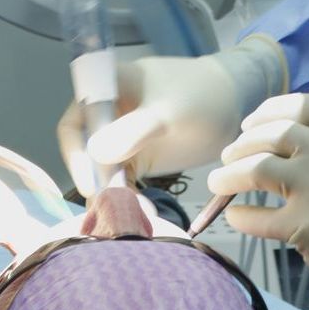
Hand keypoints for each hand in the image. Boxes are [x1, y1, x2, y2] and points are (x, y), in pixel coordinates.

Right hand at [55, 37, 286, 197]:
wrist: (234, 103)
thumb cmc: (200, 95)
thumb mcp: (169, 112)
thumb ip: (135, 130)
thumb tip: (96, 152)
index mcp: (106, 90)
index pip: (74, 126)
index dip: (76, 156)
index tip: (91, 185)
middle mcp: (106, 116)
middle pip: (85, 155)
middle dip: (97, 186)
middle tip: (114, 213)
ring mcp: (121, 139)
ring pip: (104, 174)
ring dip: (115, 198)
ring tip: (136, 219)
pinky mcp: (137, 159)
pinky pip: (123, 183)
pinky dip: (130, 199)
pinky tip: (146, 215)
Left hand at [208, 92, 308, 309]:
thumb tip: (287, 134)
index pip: (302, 106)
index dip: (269, 112)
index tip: (252, 124)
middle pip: (274, 134)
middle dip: (244, 142)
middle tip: (230, 154)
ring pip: (257, 169)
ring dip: (230, 173)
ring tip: (219, 180)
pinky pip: (259, 218)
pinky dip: (241, 216)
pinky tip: (238, 216)